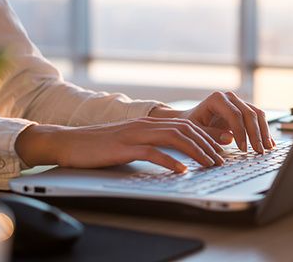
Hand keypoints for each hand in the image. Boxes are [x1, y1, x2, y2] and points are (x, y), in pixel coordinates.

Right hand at [14, 118, 224, 172]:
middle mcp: (146, 124)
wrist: (69, 142)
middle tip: (222, 159)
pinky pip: (152, 152)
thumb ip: (152, 143)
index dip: (207, 135)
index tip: (223, 146)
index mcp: (149, 122)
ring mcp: (135, 134)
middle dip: (208, 144)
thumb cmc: (101, 145)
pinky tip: (182, 170)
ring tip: (210, 164)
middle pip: (186, 129)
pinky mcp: (124, 147)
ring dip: (196, 151)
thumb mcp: (131, 141)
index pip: (186, 124)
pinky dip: (170, 161)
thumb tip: (174, 155)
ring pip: (175, 138)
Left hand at [150, 91, 274, 152]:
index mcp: (217, 99)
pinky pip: (258, 118)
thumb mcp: (196, 130)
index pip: (234, 115)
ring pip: (257, 114)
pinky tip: (270, 143)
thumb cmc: (191, 124)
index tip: (243, 149)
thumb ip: (210, 134)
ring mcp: (239, 102)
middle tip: (259, 151)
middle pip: (249, 114)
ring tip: (267, 148)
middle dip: (255, 134)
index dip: (241, 132)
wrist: (192, 119)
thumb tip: (230, 138)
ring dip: (264, 132)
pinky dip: (264, 130)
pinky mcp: (244, 109)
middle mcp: (230, 97)